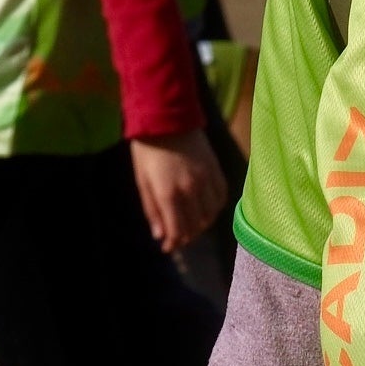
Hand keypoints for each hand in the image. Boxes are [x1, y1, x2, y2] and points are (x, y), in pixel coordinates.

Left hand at [131, 130, 228, 250]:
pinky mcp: (216, 170)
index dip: (174, 243)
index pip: (178, 231)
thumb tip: (160, 235)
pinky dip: (215, 207)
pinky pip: (222, 196)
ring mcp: (206, 180)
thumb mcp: (143, 181)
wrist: (168, 117)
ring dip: (202, 224)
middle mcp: (191, 190)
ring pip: (211, 214)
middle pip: (196, 226)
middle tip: (178, 237)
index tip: (168, 247)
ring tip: (192, 224)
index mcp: (169, 194)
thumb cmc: (148, 150)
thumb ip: (152, 210)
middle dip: (186, 236)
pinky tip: (206, 208)